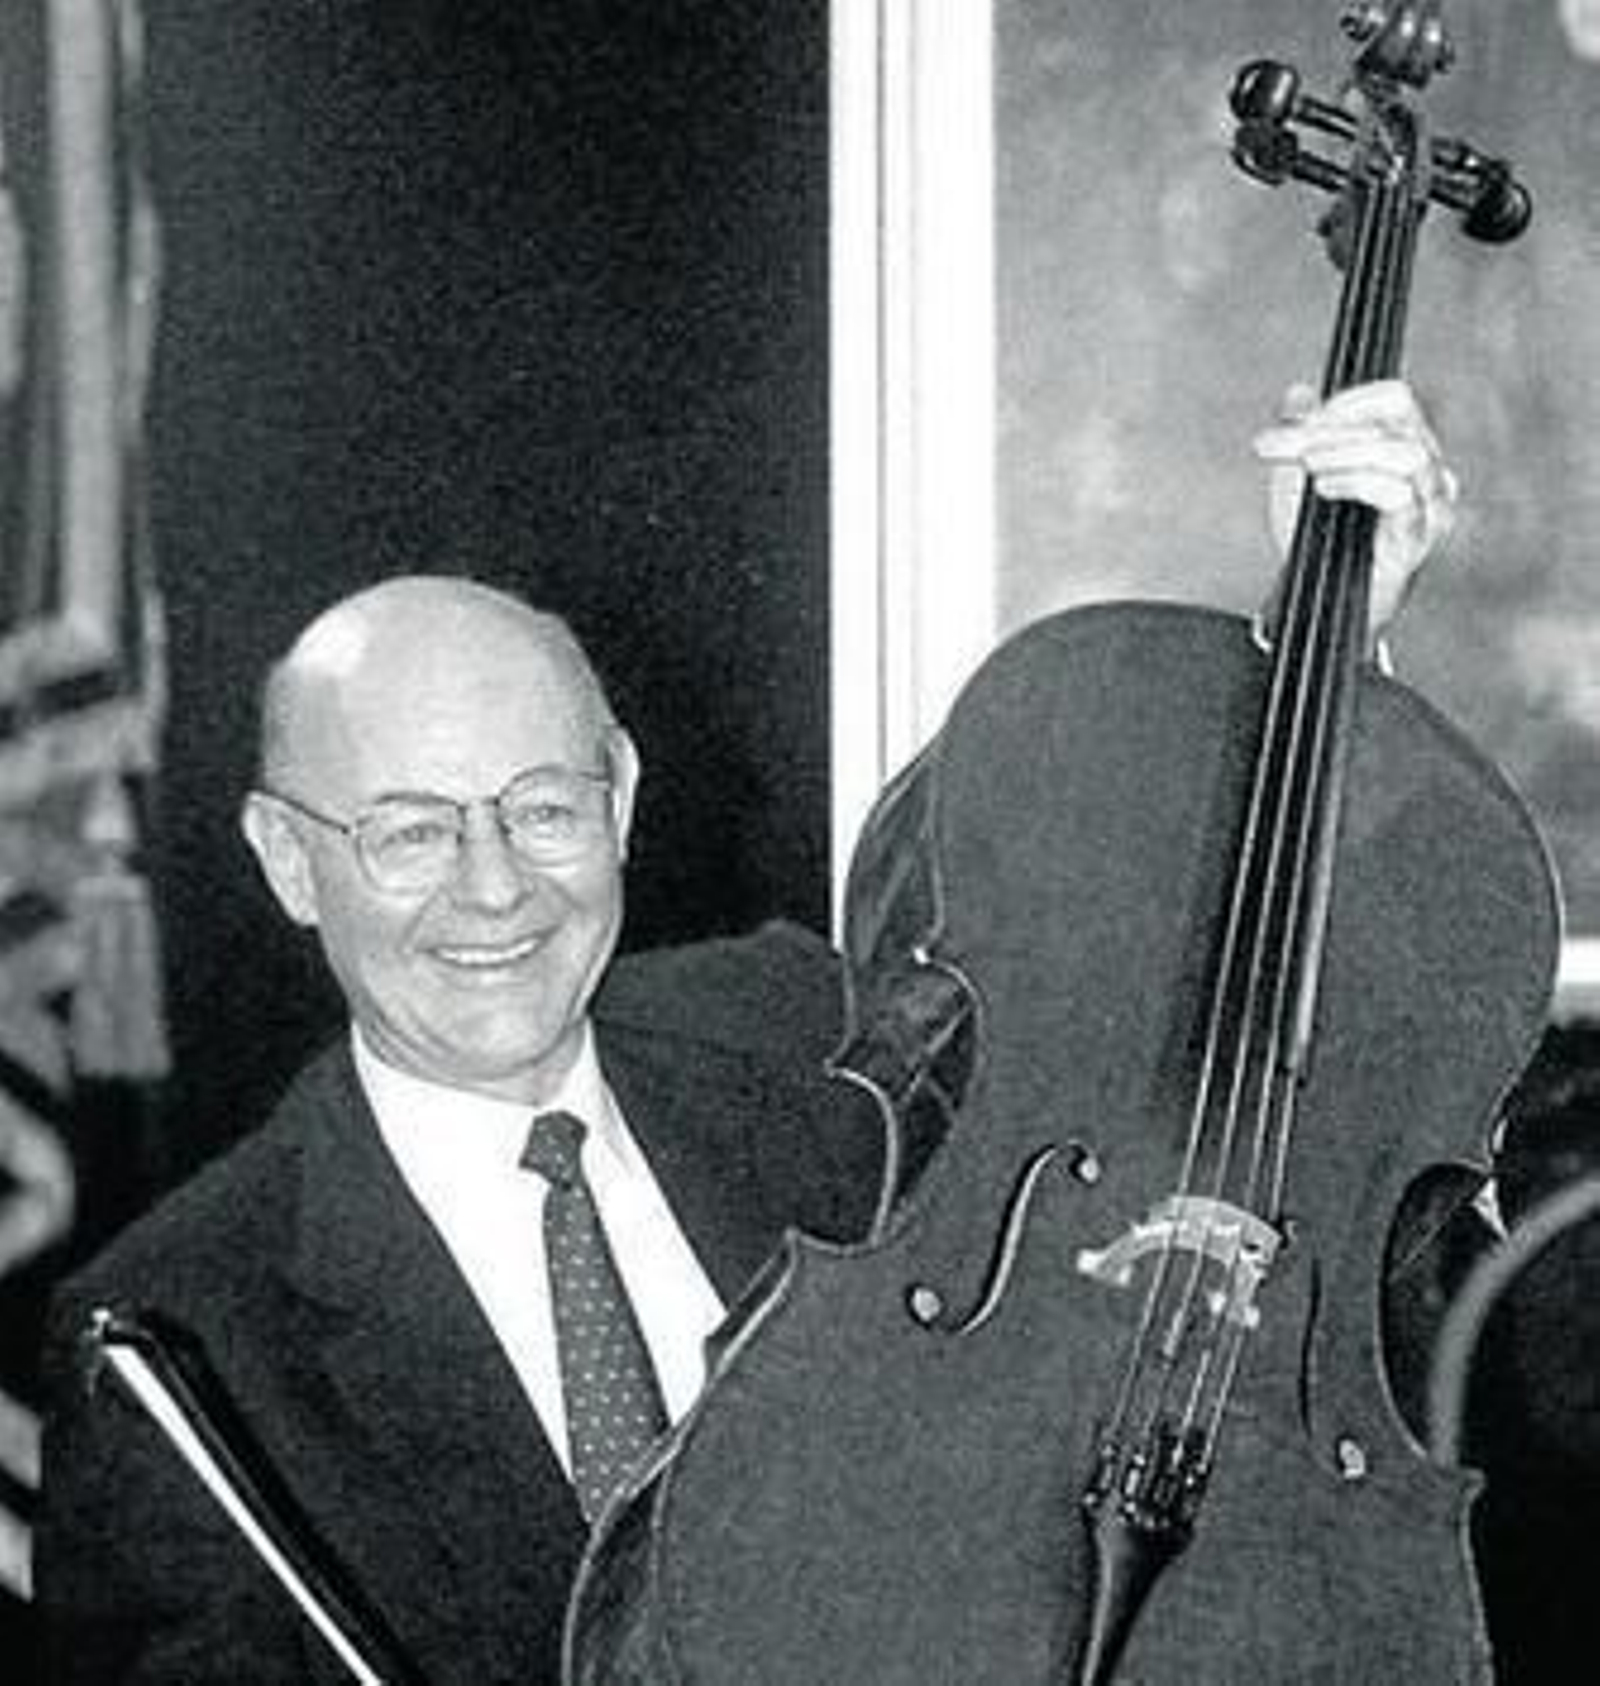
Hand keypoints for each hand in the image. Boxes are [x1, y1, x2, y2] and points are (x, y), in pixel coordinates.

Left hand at [1253, 378, 1458, 637]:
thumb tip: (1297, 393)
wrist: (1319, 600)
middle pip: (1399, 419)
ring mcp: (1431, 505)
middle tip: (1285, 447)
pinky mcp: (1418, 538)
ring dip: (1348, 453)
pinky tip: (1324, 489)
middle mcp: (1430, 470)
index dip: (1344, 403)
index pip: (1395, 399)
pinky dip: (1357, 483)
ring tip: (1310, 469)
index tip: (1291, 427)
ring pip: (1405, 453)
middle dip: (1332, 428)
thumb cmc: (1320, 539)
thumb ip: (1302, 434)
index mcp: (1409, 447)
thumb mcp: (1300, 478)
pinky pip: (1401, 495)